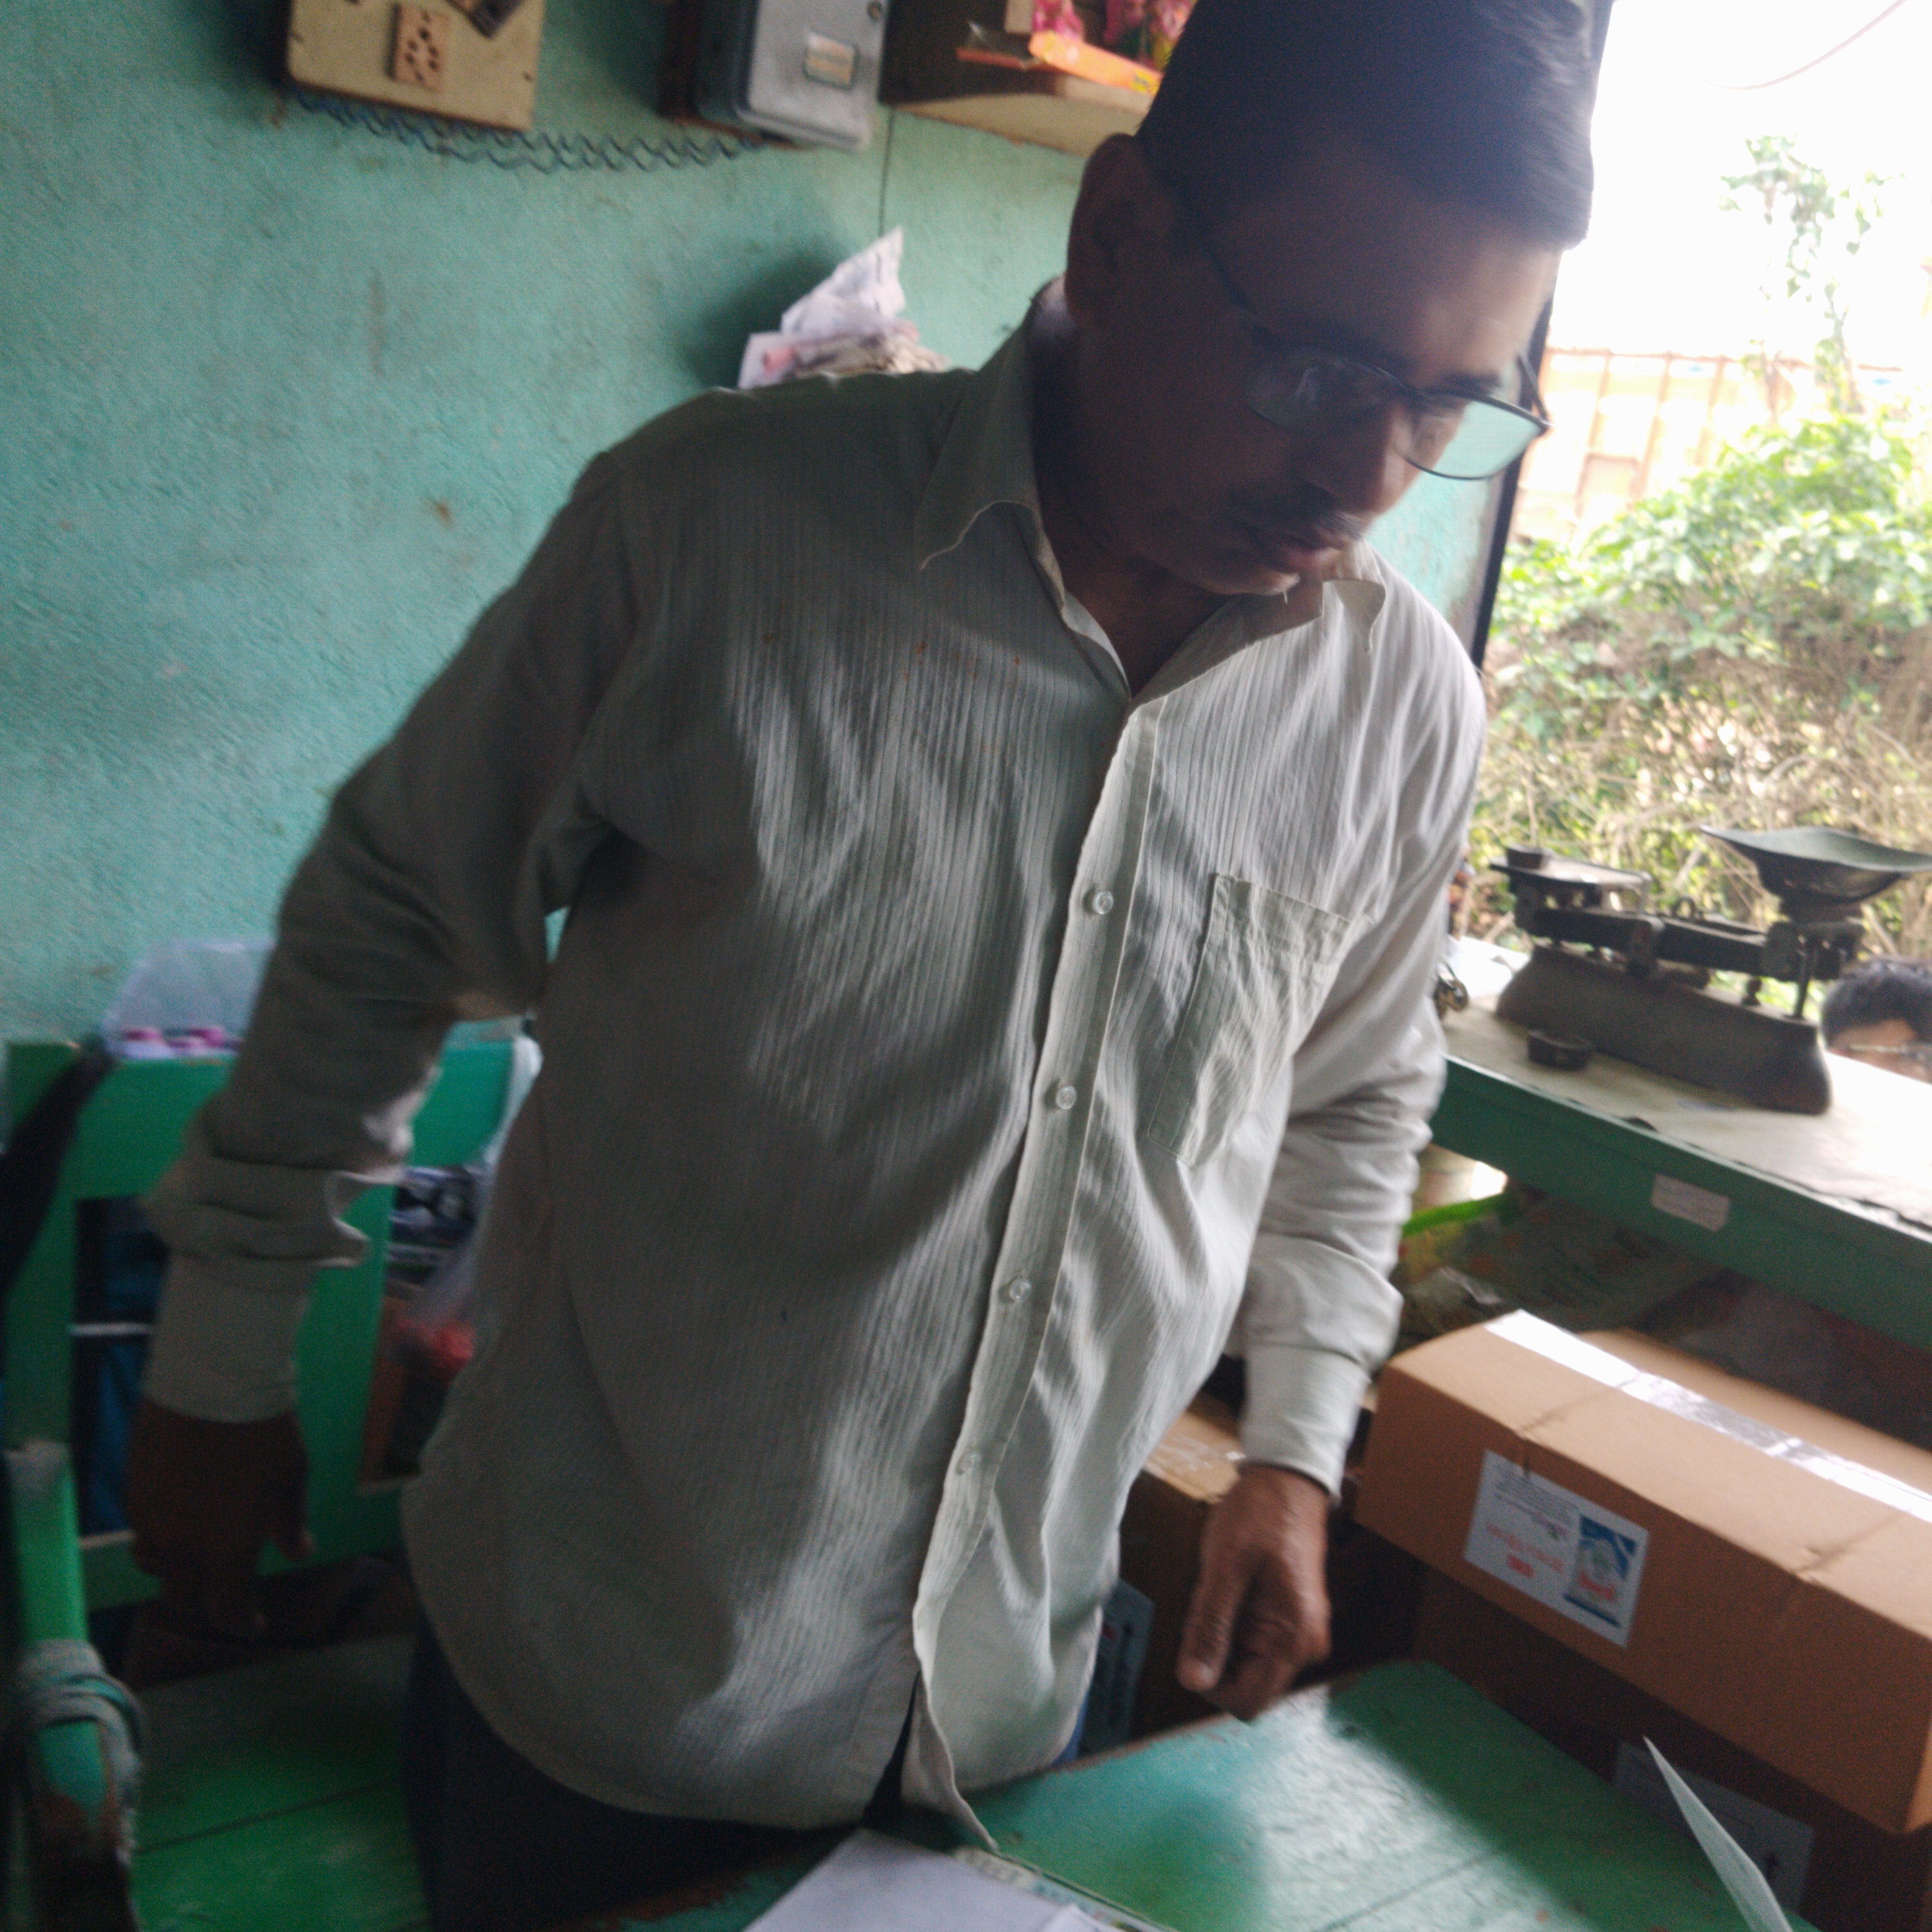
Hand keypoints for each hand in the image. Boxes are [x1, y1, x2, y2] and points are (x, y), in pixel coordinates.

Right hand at [125, 1400, 313, 1639]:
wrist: (214, 1383)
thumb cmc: (265, 1432)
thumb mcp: (292, 1479)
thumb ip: (289, 1524)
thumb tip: (297, 1553)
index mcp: (226, 1551)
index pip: (226, 1611)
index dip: (242, 1624)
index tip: (255, 1623)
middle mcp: (181, 1547)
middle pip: (183, 1600)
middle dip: (205, 1607)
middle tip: (223, 1597)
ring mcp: (150, 1520)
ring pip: (155, 1566)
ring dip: (175, 1571)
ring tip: (197, 1557)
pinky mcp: (132, 1492)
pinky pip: (142, 1529)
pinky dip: (159, 1535)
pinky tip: (178, 1517)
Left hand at [1175, 1463, 1330, 1719]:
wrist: (1288, 1481)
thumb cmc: (1259, 1514)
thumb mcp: (1225, 1566)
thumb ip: (1210, 1627)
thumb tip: (1193, 1682)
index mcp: (1292, 1639)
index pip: (1245, 1702)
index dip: (1210, 1683)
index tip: (1195, 1640)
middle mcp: (1304, 1647)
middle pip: (1246, 1686)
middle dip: (1216, 1655)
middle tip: (1210, 1605)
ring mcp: (1300, 1634)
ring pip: (1246, 1665)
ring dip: (1223, 1639)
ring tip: (1224, 1591)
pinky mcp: (1291, 1621)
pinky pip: (1254, 1644)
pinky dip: (1233, 1626)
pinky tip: (1233, 1590)